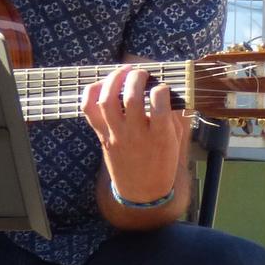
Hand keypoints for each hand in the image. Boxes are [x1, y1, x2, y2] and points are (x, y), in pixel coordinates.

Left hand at [83, 65, 190, 205]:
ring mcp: (116, 135)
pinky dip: (91, 93)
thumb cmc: (162, 164)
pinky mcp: (102, 136)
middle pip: (131, 98)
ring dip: (114, 80)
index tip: (162, 87)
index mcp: (160, 137)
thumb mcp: (175, 141)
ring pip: (107, 101)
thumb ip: (172, 116)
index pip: (159, 104)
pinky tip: (102, 84)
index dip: (161, 88)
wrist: (141, 193)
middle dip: (137, 77)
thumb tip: (167, 90)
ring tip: (123, 72)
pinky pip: (89, 111)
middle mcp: (136, 134)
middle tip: (142, 73)